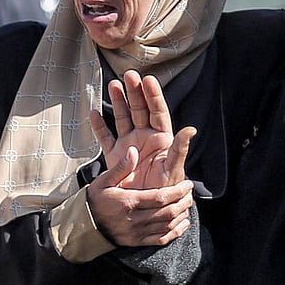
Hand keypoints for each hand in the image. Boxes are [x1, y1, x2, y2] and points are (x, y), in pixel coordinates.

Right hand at [87, 149, 194, 246]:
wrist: (84, 225)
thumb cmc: (95, 200)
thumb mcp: (104, 180)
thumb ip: (121, 167)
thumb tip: (133, 151)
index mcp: (129, 202)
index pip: (161, 197)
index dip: (178, 191)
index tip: (187, 184)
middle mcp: (135, 219)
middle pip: (168, 212)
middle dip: (183, 202)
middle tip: (189, 193)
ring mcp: (137, 232)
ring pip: (167, 225)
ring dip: (181, 215)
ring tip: (187, 204)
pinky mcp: (138, 241)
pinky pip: (162, 239)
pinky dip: (175, 232)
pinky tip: (182, 223)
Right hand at [91, 70, 194, 189]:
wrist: (147, 211)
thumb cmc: (166, 190)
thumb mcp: (173, 170)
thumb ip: (179, 149)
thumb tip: (190, 130)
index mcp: (161, 139)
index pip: (158, 112)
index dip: (153, 96)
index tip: (148, 80)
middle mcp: (145, 138)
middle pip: (140, 110)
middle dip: (135, 92)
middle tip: (129, 74)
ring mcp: (129, 146)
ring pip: (123, 118)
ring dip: (118, 102)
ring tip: (113, 84)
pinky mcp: (116, 157)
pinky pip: (106, 138)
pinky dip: (99, 126)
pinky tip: (94, 113)